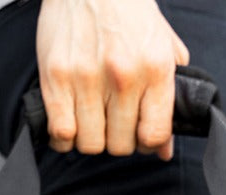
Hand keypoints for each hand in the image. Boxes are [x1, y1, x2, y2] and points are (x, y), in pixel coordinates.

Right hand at [36, 0, 190, 160]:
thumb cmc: (128, 11)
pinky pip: (61, 133)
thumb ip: (169, 98)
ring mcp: (87, 77)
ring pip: (90, 144)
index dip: (147, 143)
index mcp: (155, 68)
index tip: (140, 135)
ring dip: (91, 138)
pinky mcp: (57, 76)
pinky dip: (64, 137)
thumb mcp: (161, 47)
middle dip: (118, 140)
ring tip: (91, 120)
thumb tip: (164, 149)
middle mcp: (123, 76)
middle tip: (113, 123)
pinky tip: (69, 122)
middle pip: (120, 145)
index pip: (155, 135)